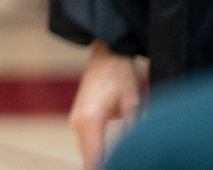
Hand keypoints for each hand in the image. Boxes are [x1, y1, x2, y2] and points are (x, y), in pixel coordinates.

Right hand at [69, 41, 141, 169]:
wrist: (106, 54)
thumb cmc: (119, 74)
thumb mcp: (132, 103)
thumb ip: (133, 129)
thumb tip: (136, 151)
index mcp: (89, 119)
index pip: (94, 156)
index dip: (102, 168)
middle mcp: (78, 120)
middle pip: (88, 156)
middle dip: (100, 165)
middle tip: (118, 166)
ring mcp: (76, 118)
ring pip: (85, 149)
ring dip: (97, 160)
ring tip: (111, 164)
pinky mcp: (79, 116)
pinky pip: (85, 140)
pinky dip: (94, 151)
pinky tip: (104, 159)